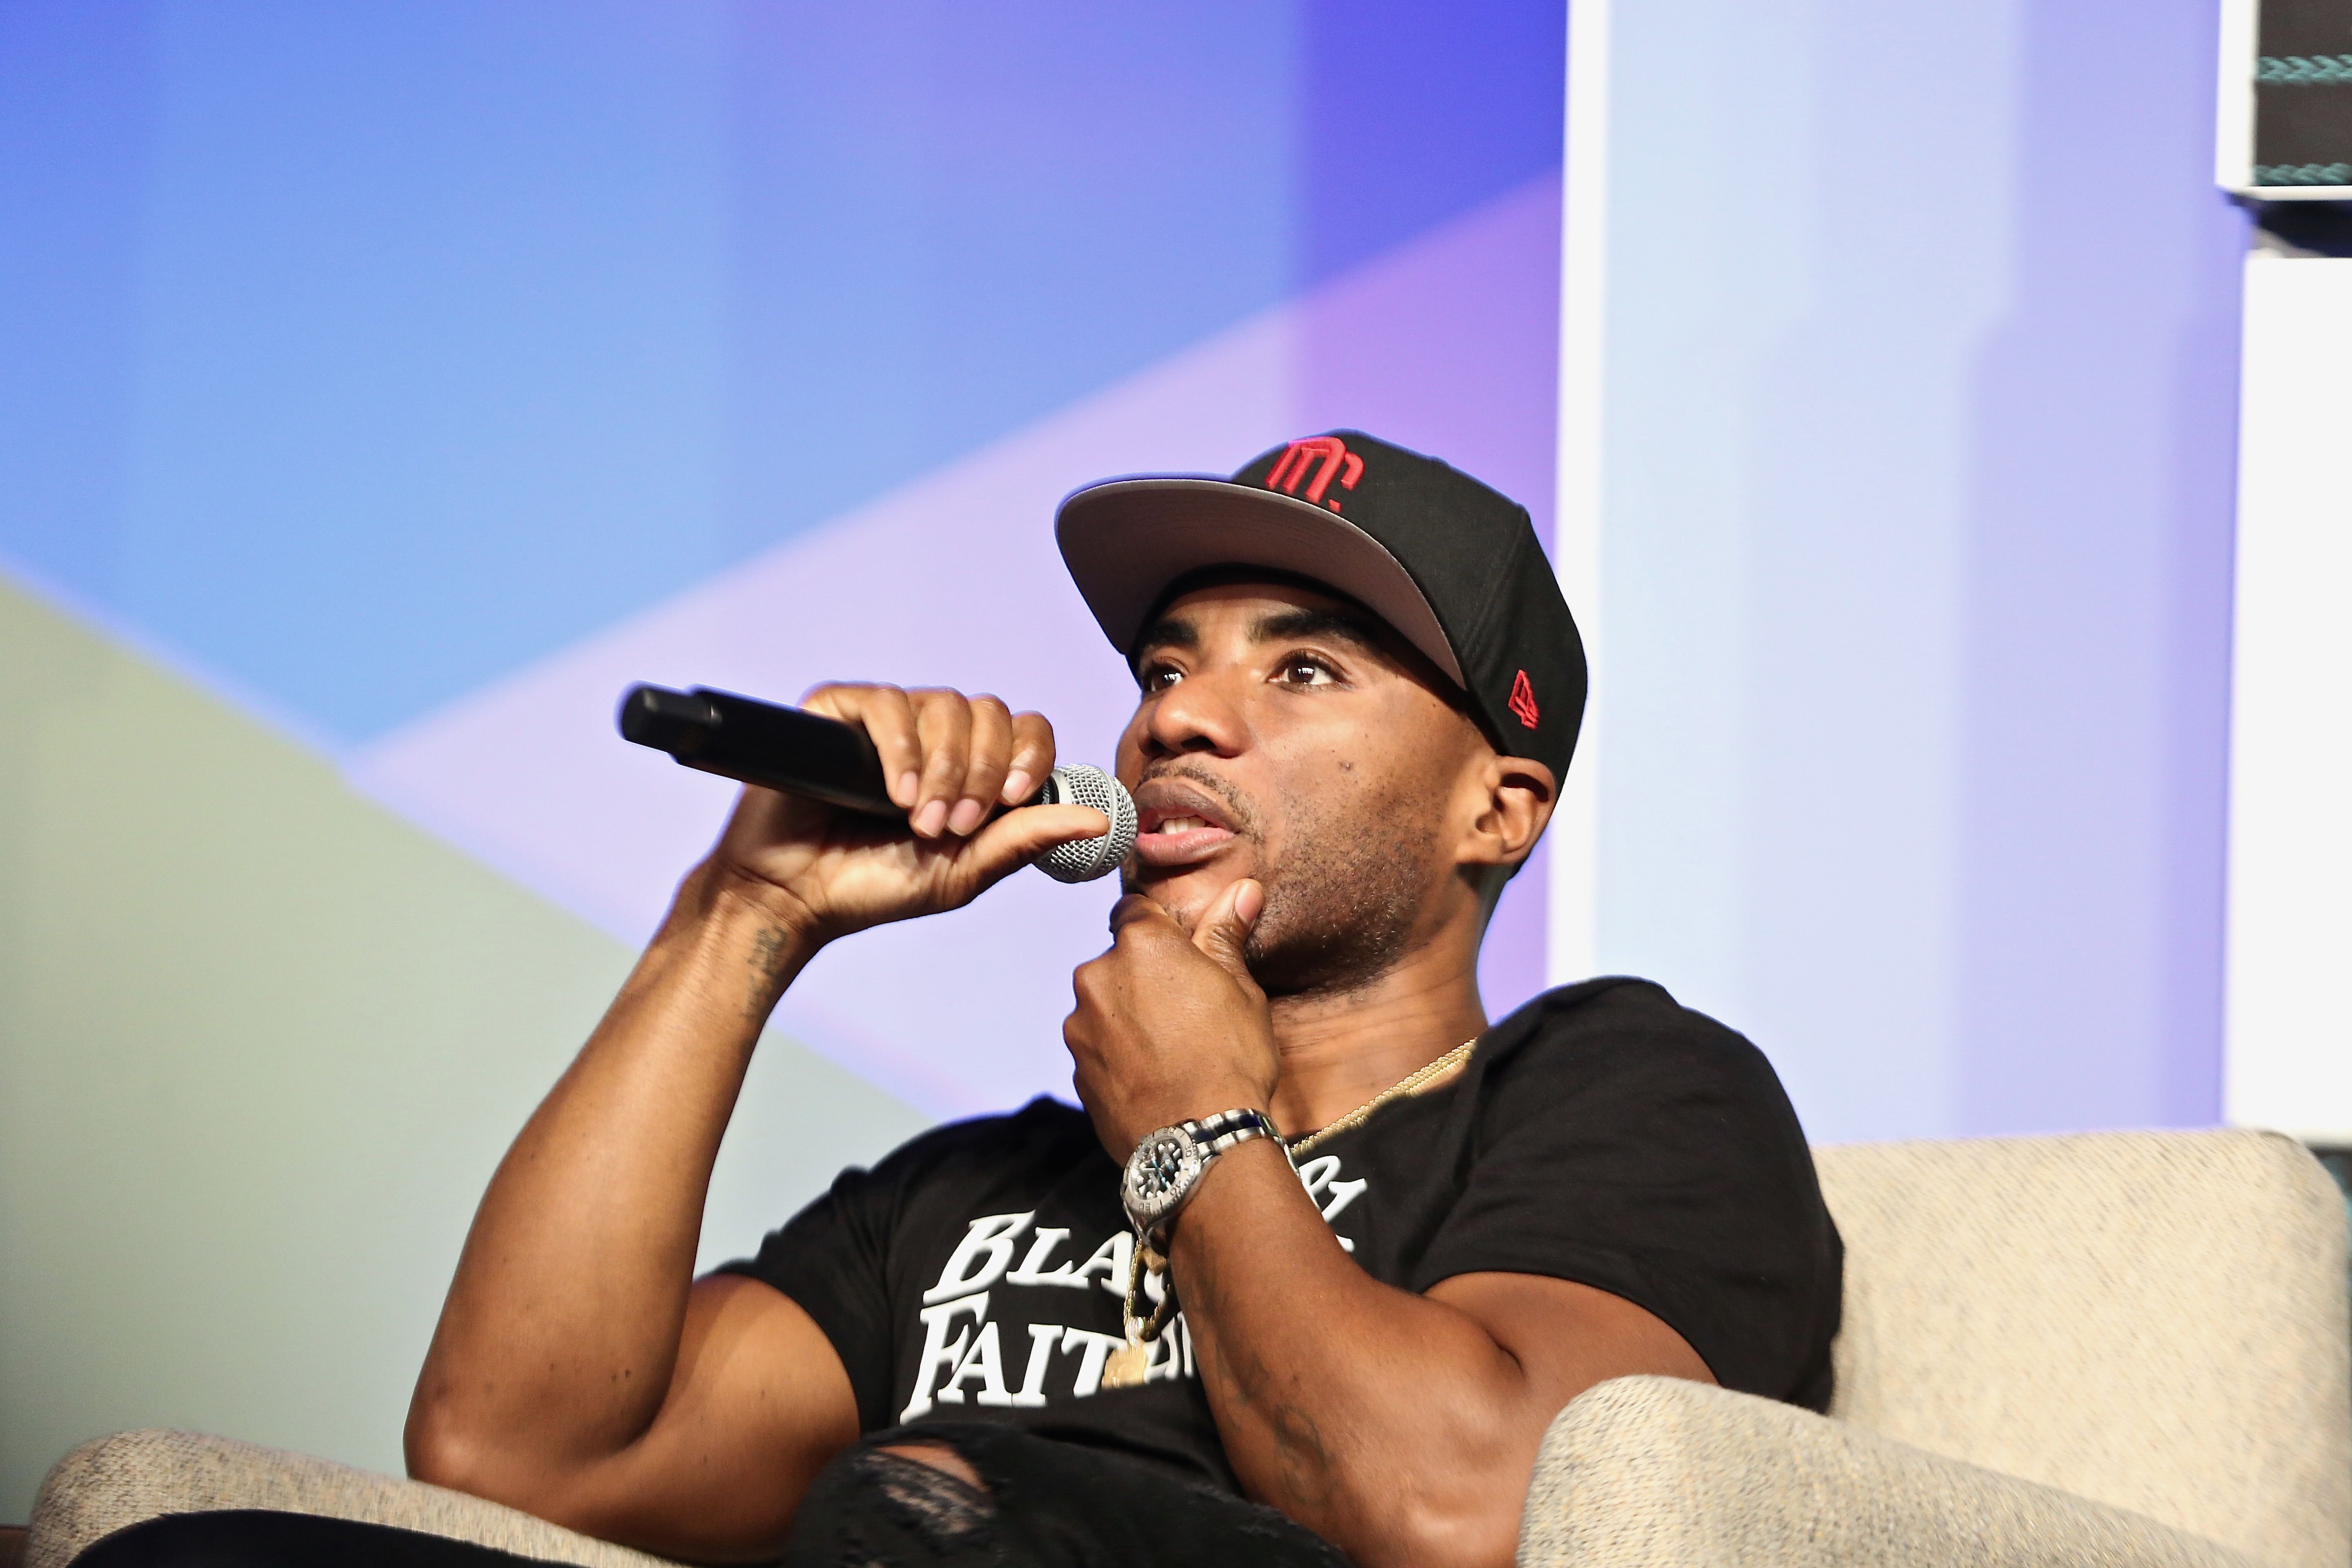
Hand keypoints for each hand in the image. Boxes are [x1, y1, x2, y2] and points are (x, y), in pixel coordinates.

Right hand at [704, 684, 1110, 944]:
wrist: (798, 898)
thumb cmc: (877, 885)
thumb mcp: (966, 870)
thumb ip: (1027, 839)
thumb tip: (1102, 820)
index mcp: (972, 765)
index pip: (1025, 728)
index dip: (1027, 756)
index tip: (1011, 800)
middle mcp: (934, 735)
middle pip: (990, 712)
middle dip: (982, 773)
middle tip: (954, 825)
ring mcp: (887, 720)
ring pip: (944, 706)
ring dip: (944, 769)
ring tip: (918, 820)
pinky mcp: (839, 711)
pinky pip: (887, 705)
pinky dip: (901, 750)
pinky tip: (895, 794)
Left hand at [1063, 879, 1278, 1157]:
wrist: (1197, 1141)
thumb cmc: (1229, 1059)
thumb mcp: (1241, 990)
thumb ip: (1226, 936)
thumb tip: (1242, 888)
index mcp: (1140, 944)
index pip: (1136, 909)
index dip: (1161, 930)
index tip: (1184, 954)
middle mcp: (1097, 976)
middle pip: (1118, 961)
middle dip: (1144, 977)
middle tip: (1186, 1010)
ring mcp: (1080, 1025)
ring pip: (1105, 1006)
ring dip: (1128, 1017)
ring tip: (1171, 1051)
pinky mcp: (1075, 1069)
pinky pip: (1098, 1048)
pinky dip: (1118, 1056)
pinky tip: (1153, 1077)